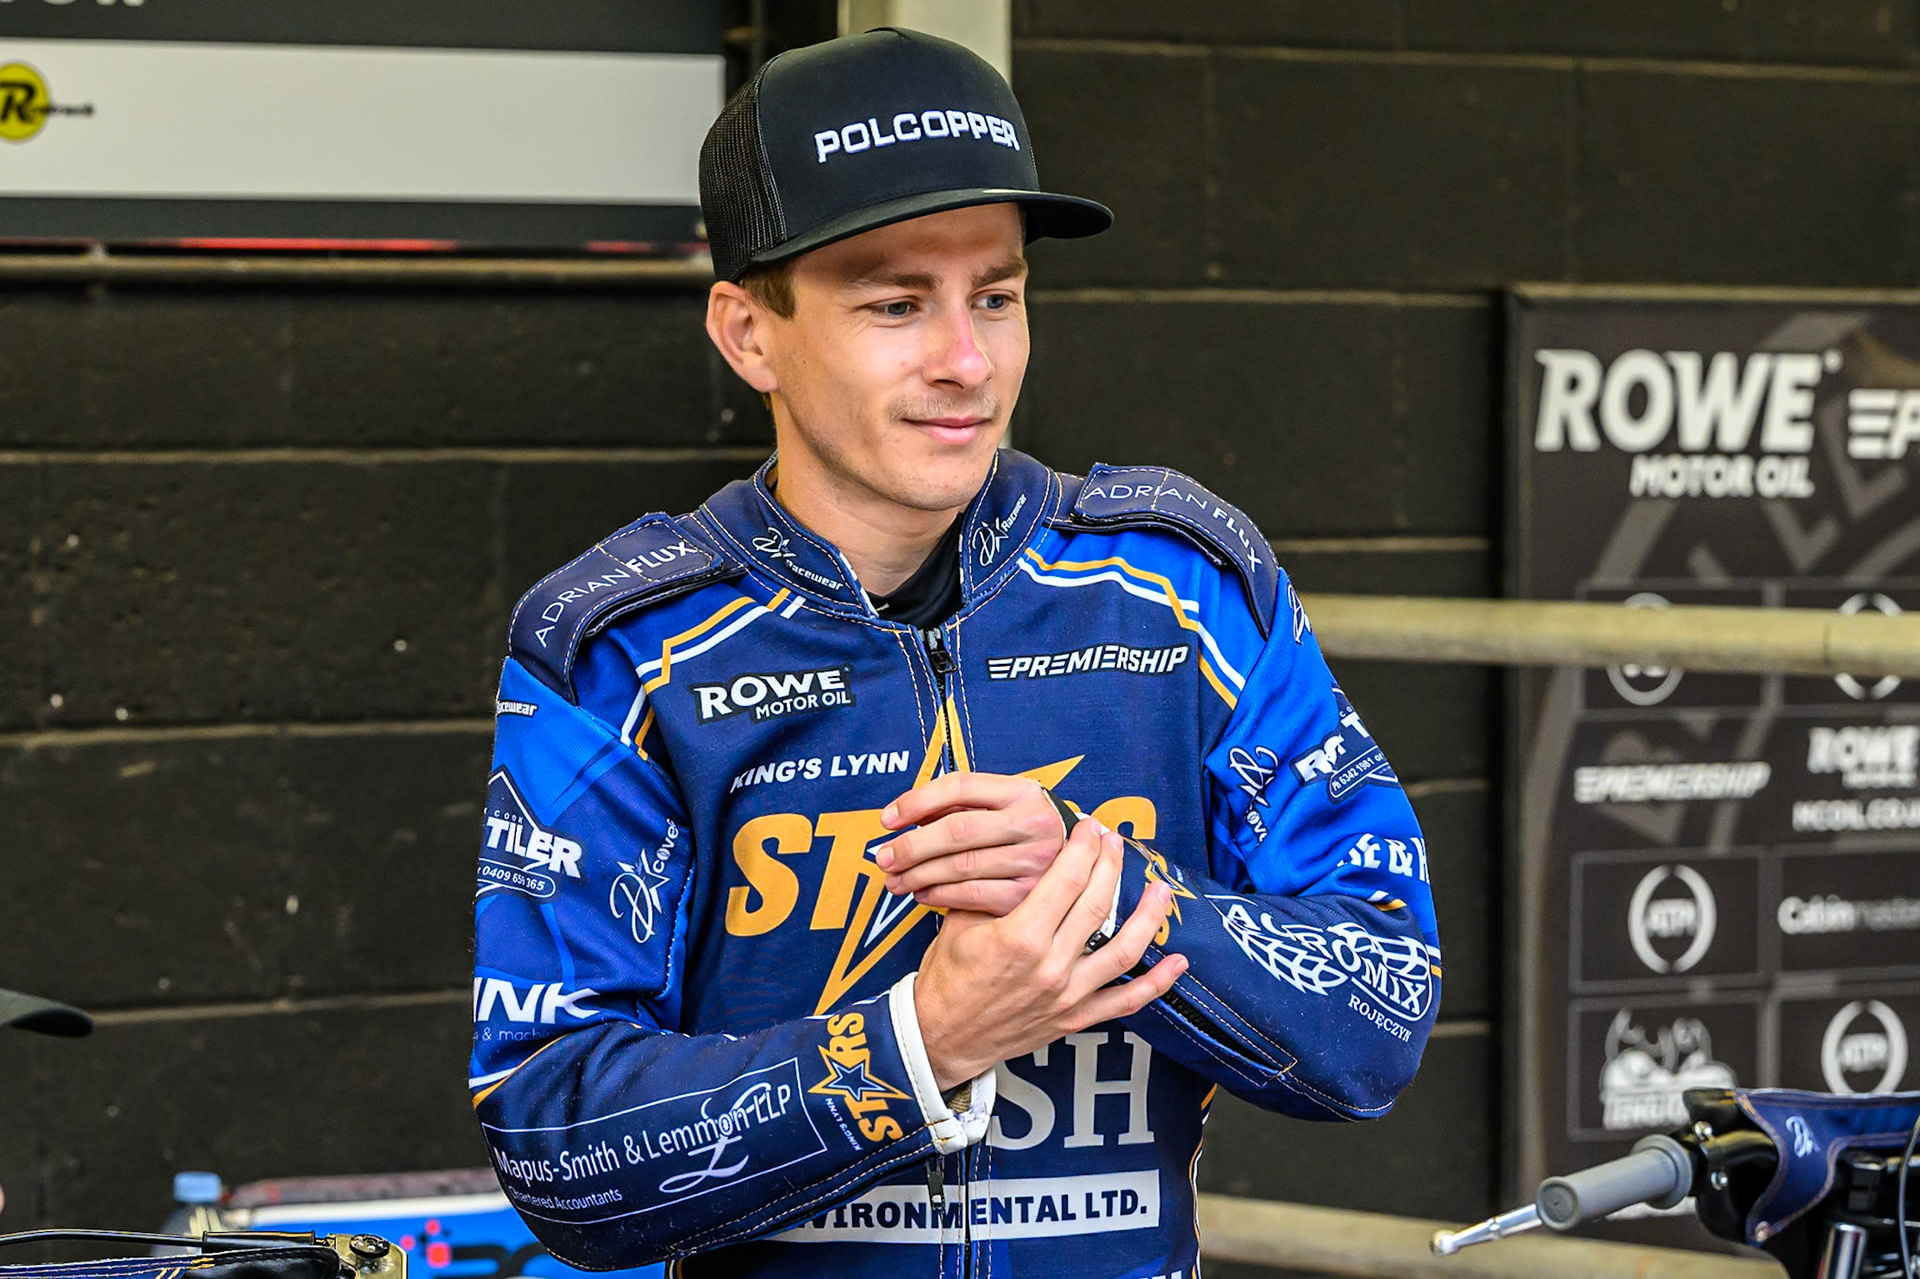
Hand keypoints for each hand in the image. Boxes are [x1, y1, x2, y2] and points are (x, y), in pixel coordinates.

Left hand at [878, 772, 1066, 914]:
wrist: (1075, 866)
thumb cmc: (1021, 833)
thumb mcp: (1001, 806)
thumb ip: (959, 806)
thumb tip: (902, 818)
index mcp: (1022, 791)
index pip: (960, 786)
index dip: (917, 801)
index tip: (887, 819)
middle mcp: (1033, 823)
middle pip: (958, 830)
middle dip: (912, 845)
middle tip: (883, 858)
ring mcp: (1035, 861)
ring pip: (961, 866)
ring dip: (918, 875)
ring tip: (895, 880)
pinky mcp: (1029, 895)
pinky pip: (972, 894)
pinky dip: (940, 895)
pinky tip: (922, 894)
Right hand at [913, 817, 1188, 1089]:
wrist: (941, 1035)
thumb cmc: (947, 975)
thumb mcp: (961, 922)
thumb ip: (997, 890)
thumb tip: (1032, 853)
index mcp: (1020, 936)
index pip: (1066, 878)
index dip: (1084, 846)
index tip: (1089, 826)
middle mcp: (1050, 965)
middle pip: (1097, 903)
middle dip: (1110, 864)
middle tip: (1115, 840)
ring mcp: (1068, 994)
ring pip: (1124, 950)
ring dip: (1148, 917)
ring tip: (1160, 889)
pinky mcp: (1076, 1018)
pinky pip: (1126, 1001)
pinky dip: (1157, 983)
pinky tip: (1178, 962)